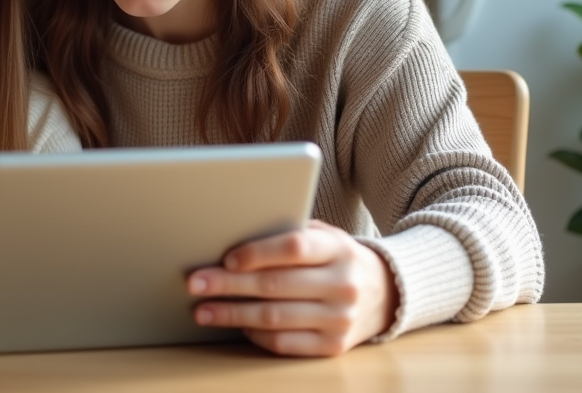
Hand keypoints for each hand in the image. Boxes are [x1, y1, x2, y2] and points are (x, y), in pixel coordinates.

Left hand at [186, 220, 398, 356]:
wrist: (385, 292)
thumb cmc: (336, 257)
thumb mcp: (323, 235)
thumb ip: (288, 234)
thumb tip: (233, 237)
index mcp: (338, 249)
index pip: (293, 248)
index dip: (256, 253)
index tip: (225, 258)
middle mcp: (342, 285)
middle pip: (275, 285)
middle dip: (229, 285)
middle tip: (196, 283)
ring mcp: (340, 319)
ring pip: (275, 318)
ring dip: (232, 314)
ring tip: (203, 310)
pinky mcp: (334, 347)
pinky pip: (284, 343)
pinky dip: (255, 335)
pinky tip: (235, 325)